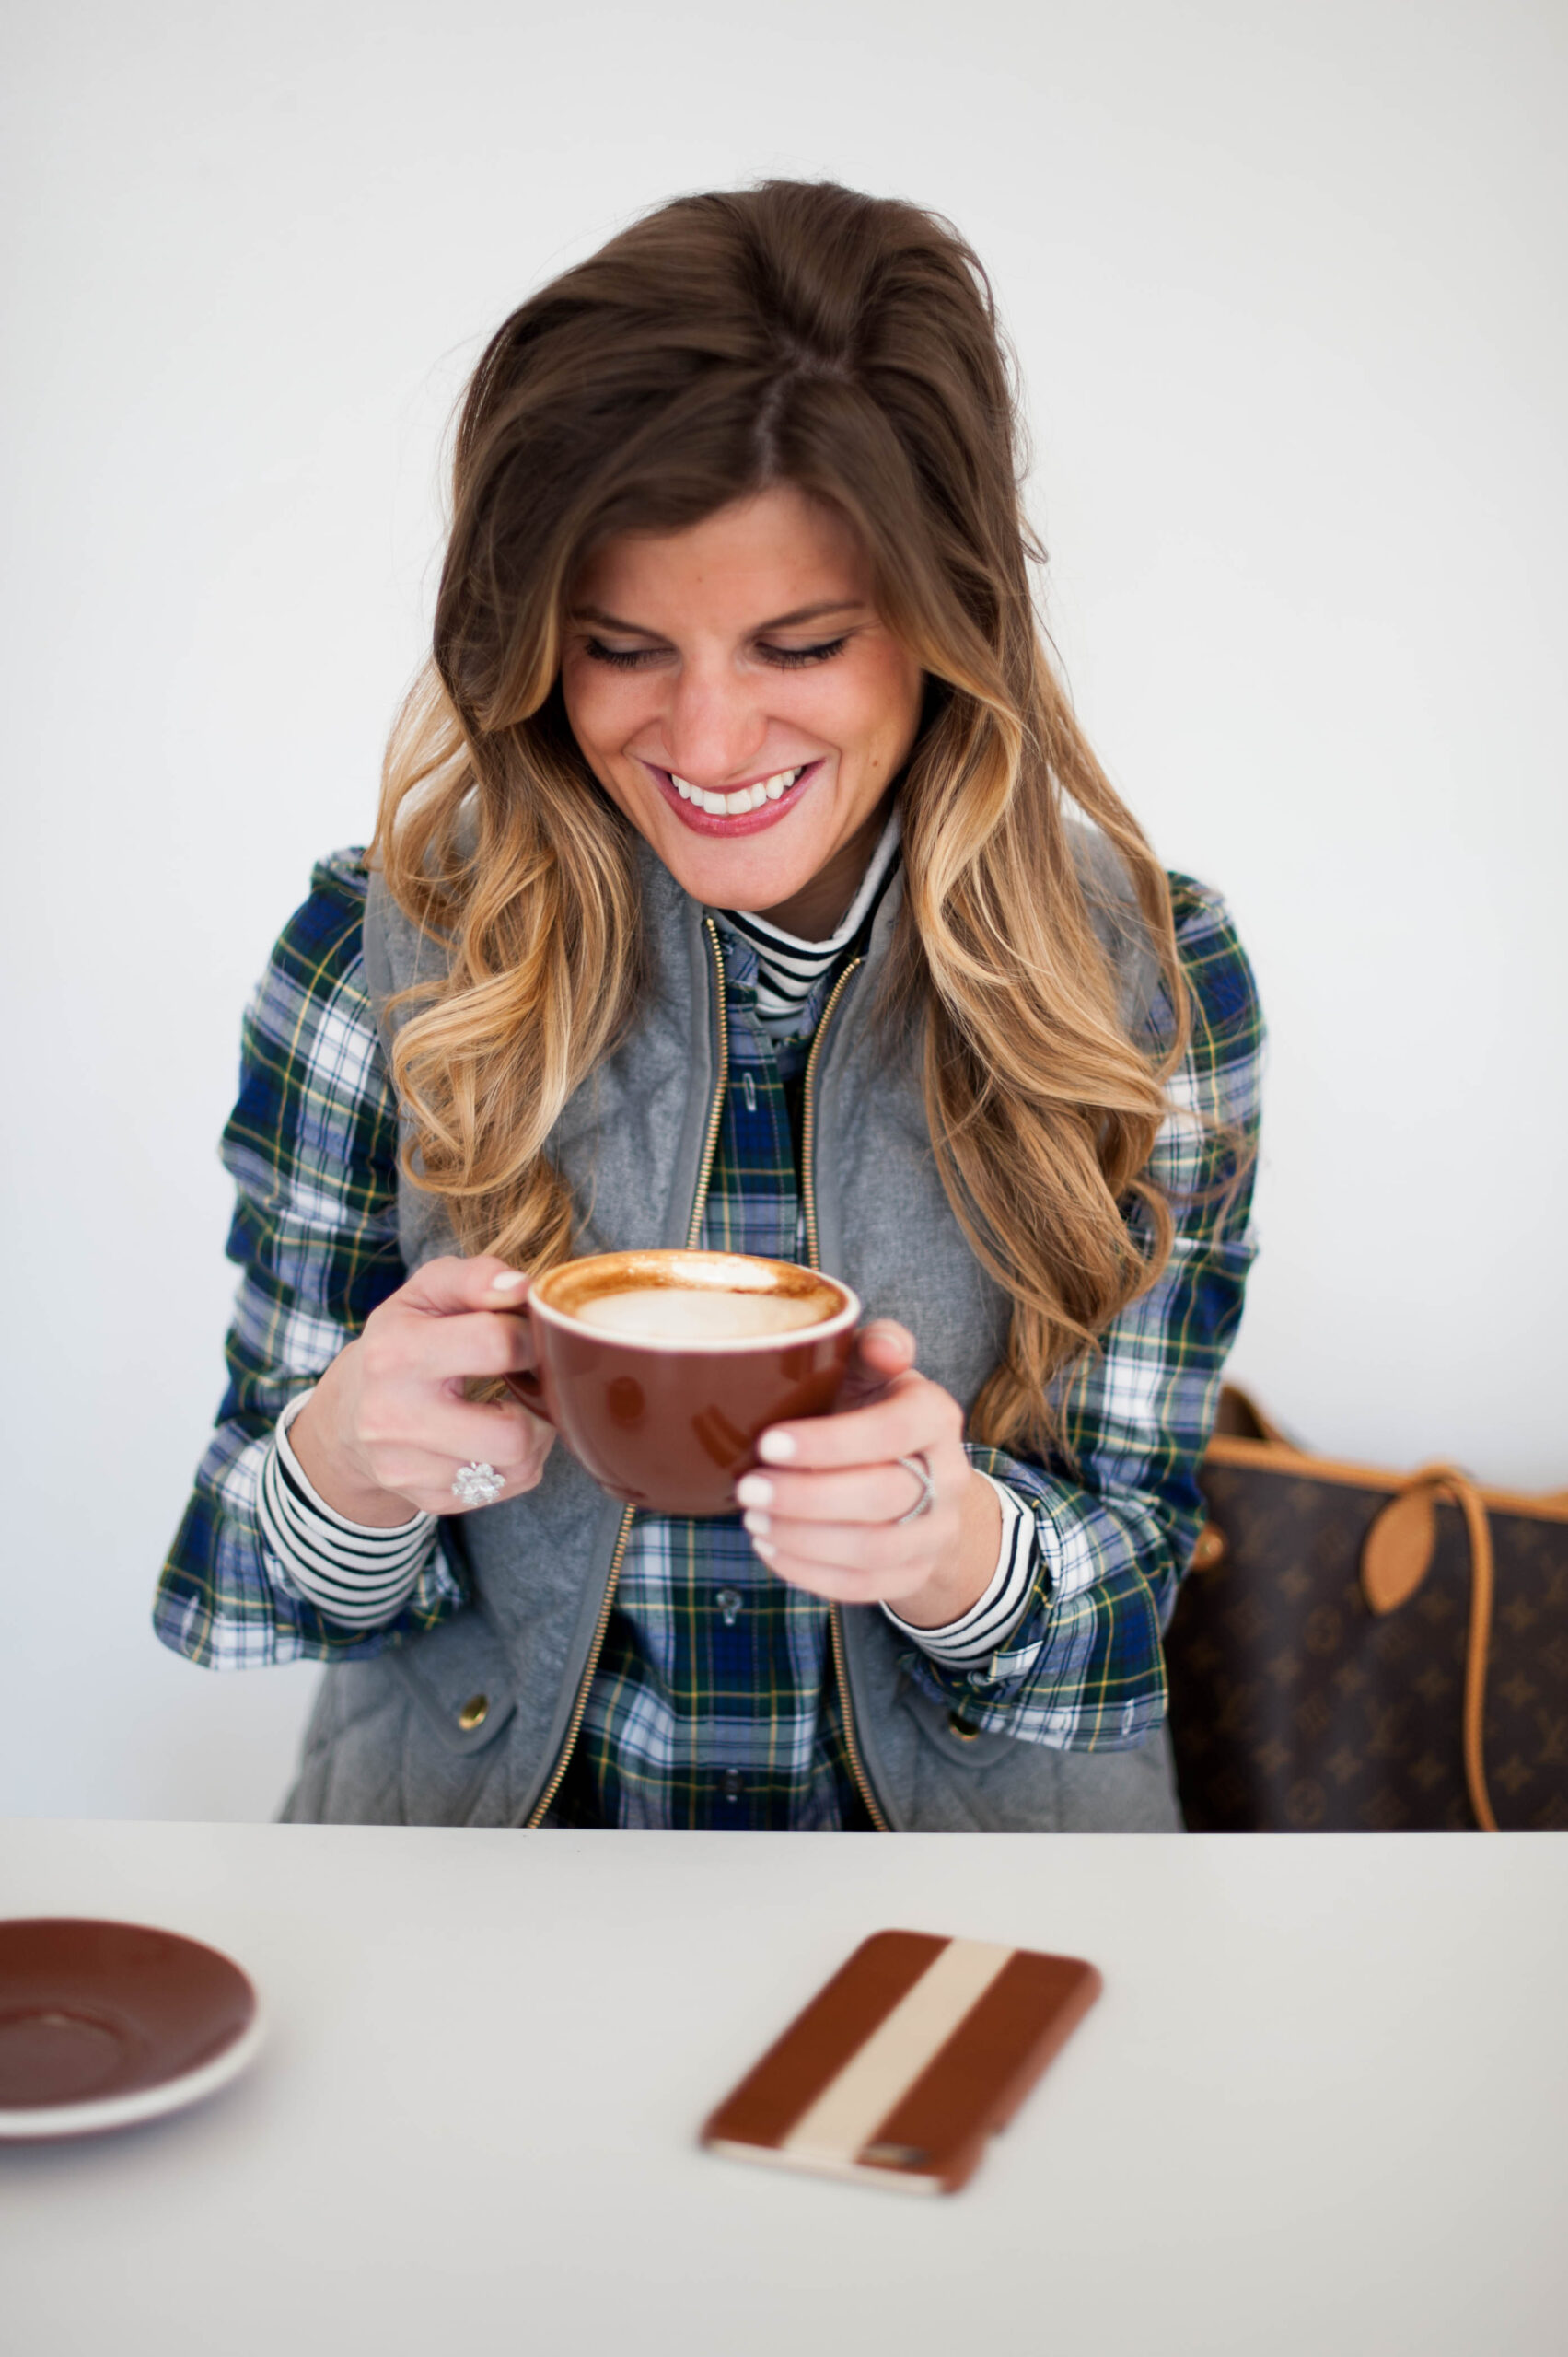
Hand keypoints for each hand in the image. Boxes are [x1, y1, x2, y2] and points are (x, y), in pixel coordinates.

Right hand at [288, 1256, 553, 1524]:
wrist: (348, 1417)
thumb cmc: (402, 1341)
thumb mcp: (425, 1293)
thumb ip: (474, 1277)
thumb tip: (520, 1288)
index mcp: (396, 1353)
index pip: (496, 1344)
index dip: (531, 1336)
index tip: (529, 1335)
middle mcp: (394, 1418)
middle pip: (512, 1433)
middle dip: (539, 1403)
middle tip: (533, 1381)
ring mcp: (409, 1469)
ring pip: (519, 1466)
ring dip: (536, 1434)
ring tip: (518, 1406)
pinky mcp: (429, 1500)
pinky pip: (509, 1486)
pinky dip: (519, 1461)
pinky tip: (498, 1435)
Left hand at [733, 1320, 1000, 1626]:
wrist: (920, 1480)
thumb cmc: (874, 1412)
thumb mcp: (874, 1371)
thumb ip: (874, 1348)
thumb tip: (885, 1346)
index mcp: (935, 1415)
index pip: (892, 1431)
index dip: (830, 1443)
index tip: (768, 1443)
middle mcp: (947, 1476)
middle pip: (882, 1496)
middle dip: (805, 1498)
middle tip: (746, 1489)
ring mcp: (936, 1531)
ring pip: (873, 1549)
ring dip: (803, 1538)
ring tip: (752, 1518)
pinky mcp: (915, 1574)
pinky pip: (865, 1587)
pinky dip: (811, 1573)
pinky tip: (770, 1548)